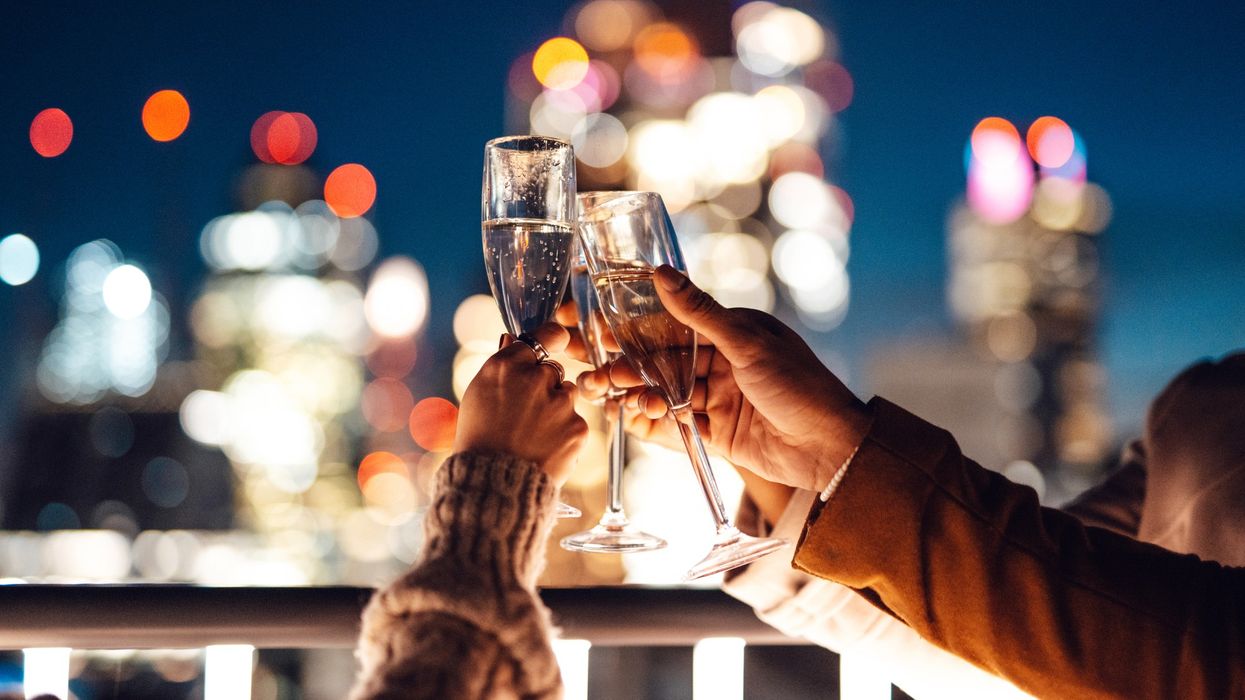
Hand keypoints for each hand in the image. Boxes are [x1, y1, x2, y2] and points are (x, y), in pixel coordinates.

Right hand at [453, 323, 588, 485]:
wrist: (493, 485)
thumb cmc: (479, 440)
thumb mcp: (477, 396)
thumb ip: (501, 368)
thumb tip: (515, 342)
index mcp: (504, 367)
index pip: (542, 336)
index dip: (550, 339)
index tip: (557, 339)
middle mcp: (535, 378)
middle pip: (552, 370)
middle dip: (545, 386)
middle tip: (526, 413)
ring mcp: (559, 403)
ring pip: (567, 395)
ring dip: (556, 409)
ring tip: (533, 434)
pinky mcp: (577, 427)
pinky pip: (575, 421)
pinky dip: (564, 433)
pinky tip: (544, 448)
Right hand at [581, 266, 871, 492]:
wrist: (832, 448)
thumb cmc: (801, 386)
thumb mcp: (747, 343)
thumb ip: (699, 312)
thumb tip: (660, 272)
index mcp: (731, 333)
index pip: (672, 326)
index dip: (635, 330)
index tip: (600, 331)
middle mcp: (722, 363)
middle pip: (663, 364)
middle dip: (628, 368)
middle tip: (595, 373)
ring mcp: (719, 400)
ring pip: (666, 395)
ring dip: (638, 396)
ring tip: (614, 399)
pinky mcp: (719, 435)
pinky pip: (678, 428)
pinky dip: (654, 426)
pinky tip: (632, 421)